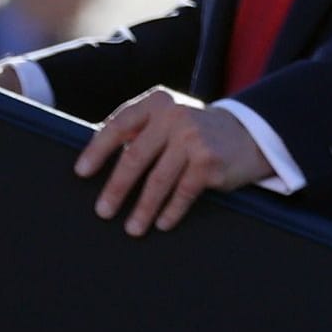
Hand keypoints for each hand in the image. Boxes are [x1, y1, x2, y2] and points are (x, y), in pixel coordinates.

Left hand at [73, 87, 272, 236]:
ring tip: (132, 228)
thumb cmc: (196, 132)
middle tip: (103, 211)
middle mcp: (174, 115)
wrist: (249, 134)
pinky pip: (183, 192)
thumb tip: (95, 158)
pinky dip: (170, 211)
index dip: (98, 150)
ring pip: (158, 180)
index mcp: (157, 103)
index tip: (82, 172)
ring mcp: (193, 137)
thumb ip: (138, 131)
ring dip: (142, 208)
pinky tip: (162, 223)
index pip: (119, 125)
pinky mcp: (209, 160)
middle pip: (135, 156)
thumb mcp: (168, 120)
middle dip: (116, 188)